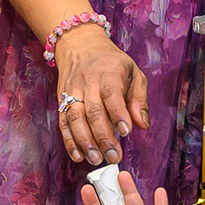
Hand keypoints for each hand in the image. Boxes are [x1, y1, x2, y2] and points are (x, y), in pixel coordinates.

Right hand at [53, 21, 144, 166]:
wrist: (80, 45)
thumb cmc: (112, 63)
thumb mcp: (133, 73)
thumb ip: (139, 99)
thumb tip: (142, 124)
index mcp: (109, 72)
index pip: (112, 94)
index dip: (118, 114)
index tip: (125, 132)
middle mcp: (88, 82)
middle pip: (93, 111)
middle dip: (103, 136)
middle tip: (114, 157)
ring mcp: (72, 91)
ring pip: (75, 118)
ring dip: (85, 142)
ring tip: (96, 159)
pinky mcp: (61, 100)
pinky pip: (63, 122)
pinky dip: (69, 141)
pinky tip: (78, 155)